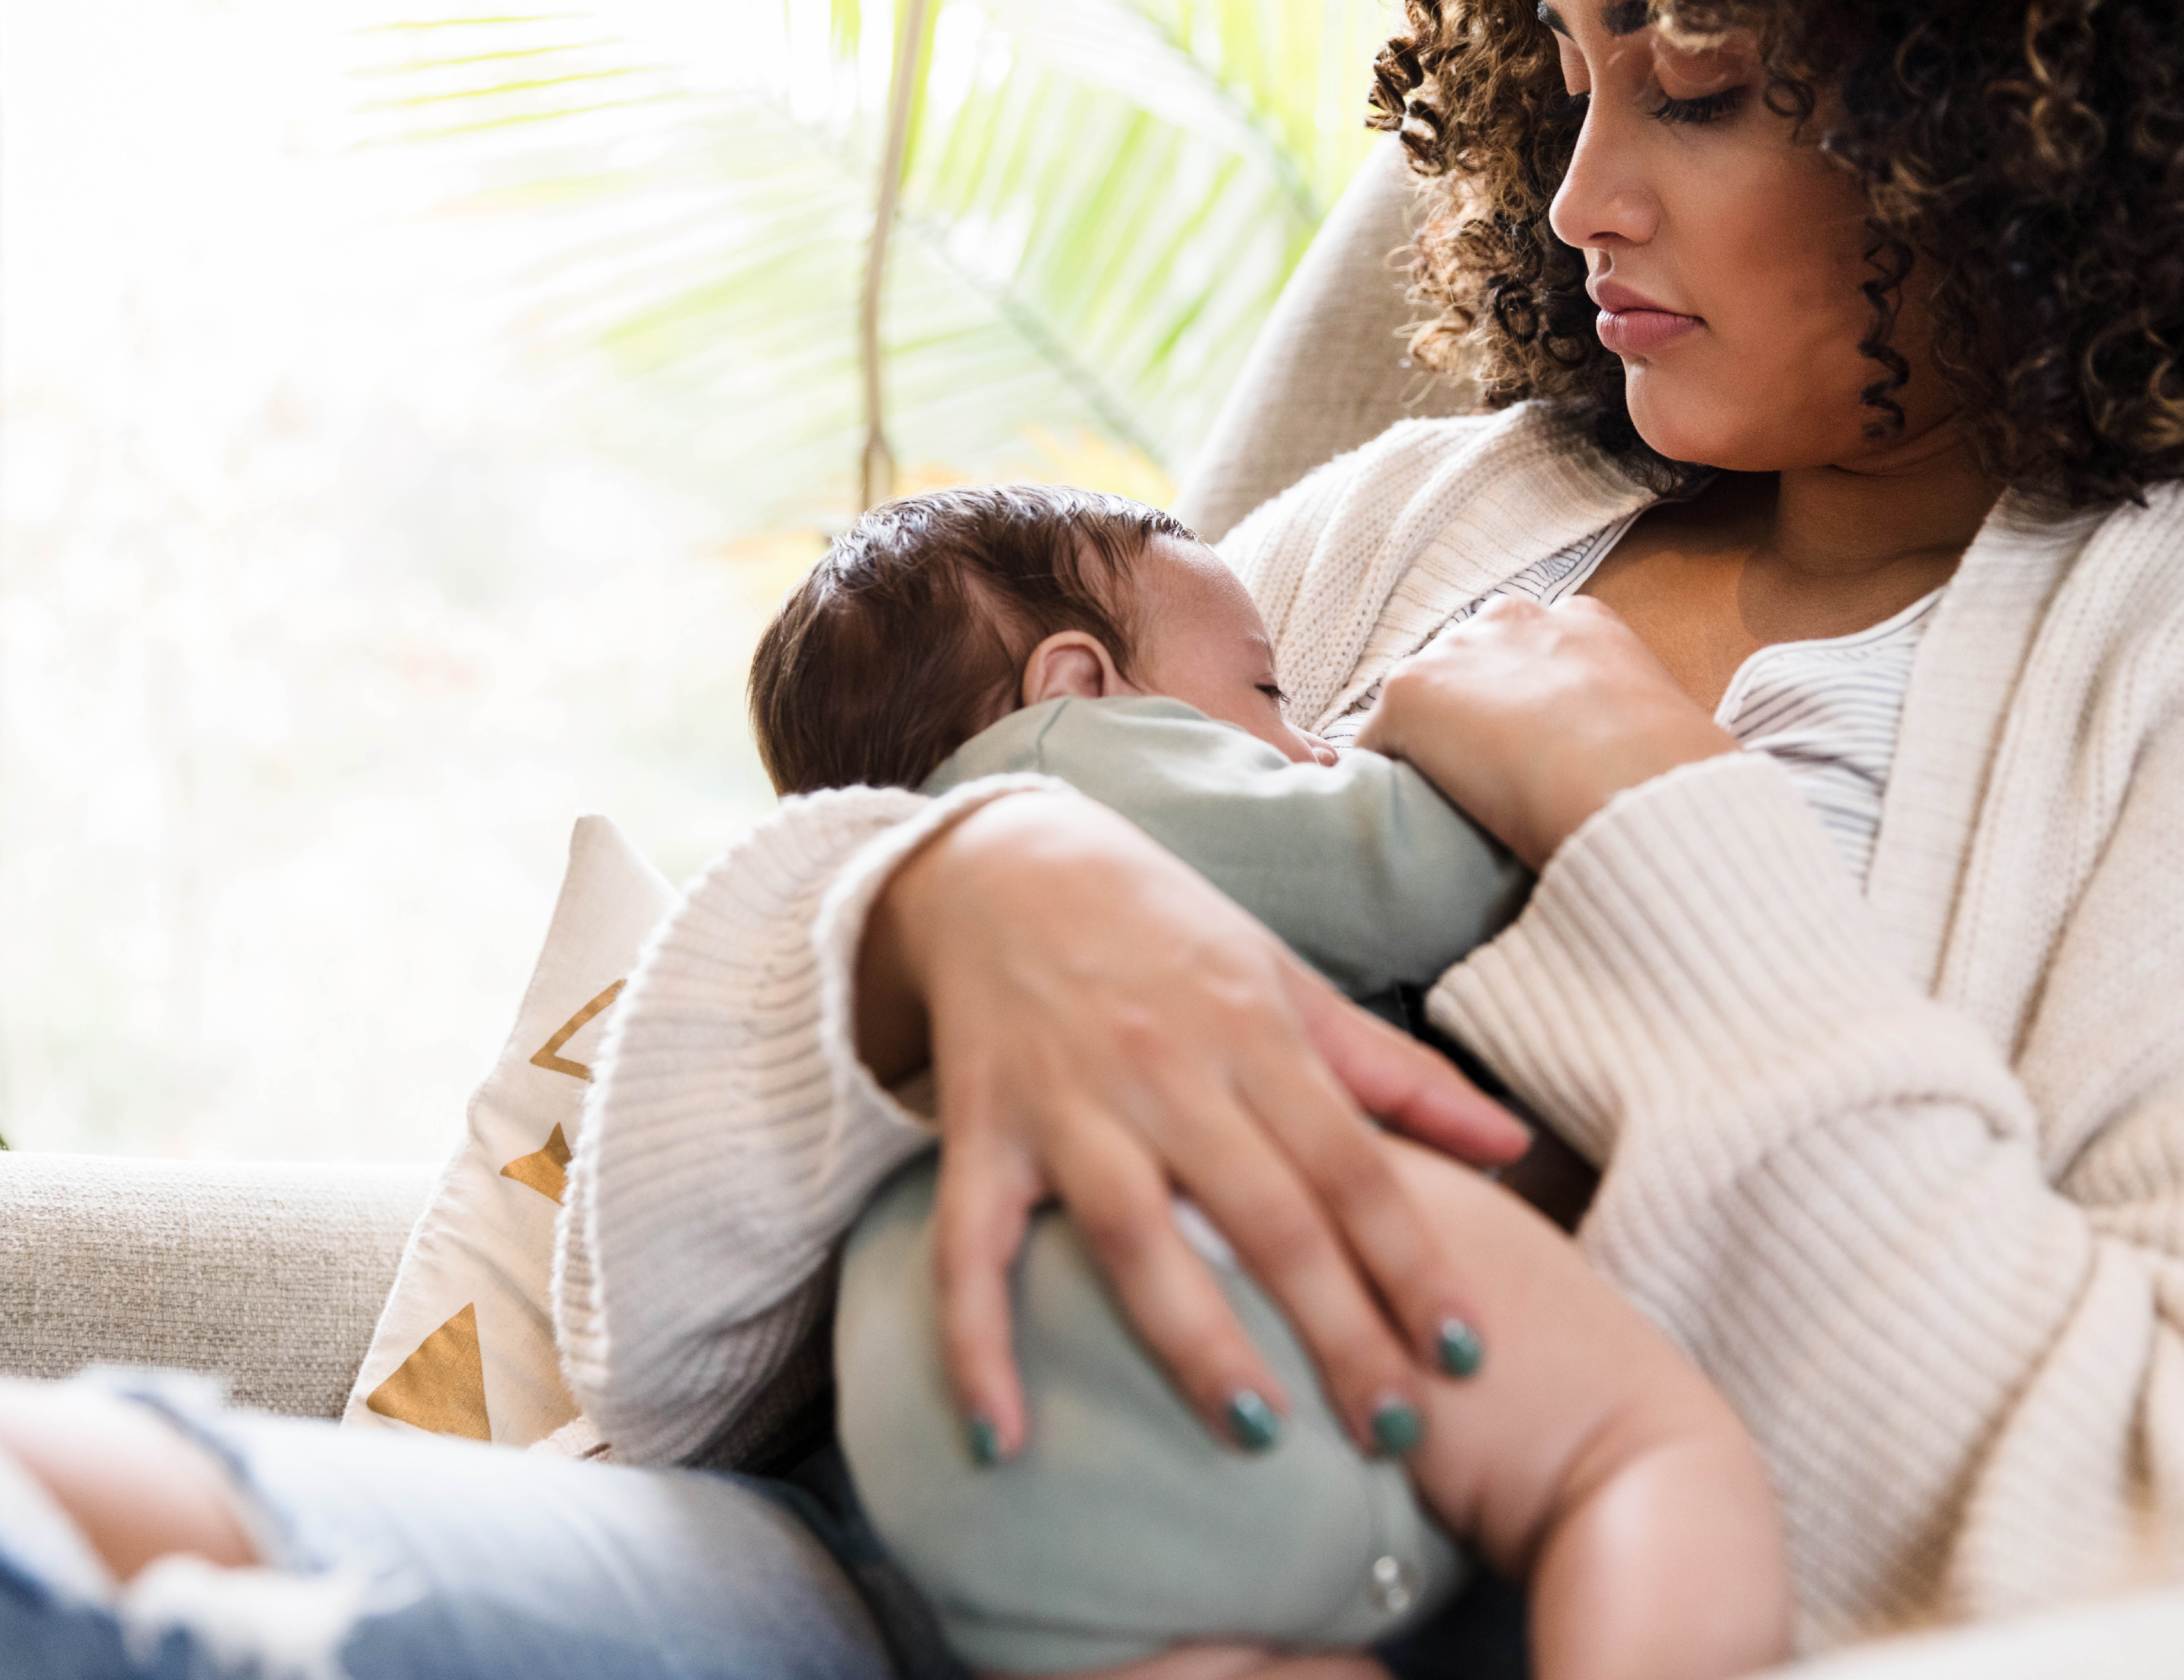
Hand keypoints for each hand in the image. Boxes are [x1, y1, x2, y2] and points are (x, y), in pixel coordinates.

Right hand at [856, 790, 1531, 1460]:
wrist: (1002, 862)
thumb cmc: (1162, 929)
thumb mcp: (1286, 981)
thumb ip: (1396, 1074)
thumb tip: (1513, 1147)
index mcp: (1253, 1032)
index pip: (1352, 1165)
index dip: (1415, 1262)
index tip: (1468, 1354)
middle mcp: (1165, 1070)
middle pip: (1264, 1216)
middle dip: (1338, 1331)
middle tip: (1395, 1434)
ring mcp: (1065, 1104)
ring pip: (1135, 1238)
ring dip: (1195, 1344)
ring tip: (1259, 1438)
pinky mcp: (979, 1131)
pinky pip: (970, 1250)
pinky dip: (976, 1344)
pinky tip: (998, 1441)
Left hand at [1355, 596, 1737, 868]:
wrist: (1633, 784)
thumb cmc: (1669, 775)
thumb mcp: (1661, 732)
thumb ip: (1630, 730)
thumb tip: (1637, 777)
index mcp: (1583, 622)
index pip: (1526, 653)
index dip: (1520, 708)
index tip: (1526, 754)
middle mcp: (1514, 618)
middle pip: (1464, 669)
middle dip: (1466, 718)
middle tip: (1483, 783)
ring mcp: (1456, 651)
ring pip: (1419, 706)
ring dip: (1425, 748)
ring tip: (1442, 807)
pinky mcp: (1410, 691)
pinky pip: (1374, 745)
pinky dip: (1380, 781)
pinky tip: (1400, 820)